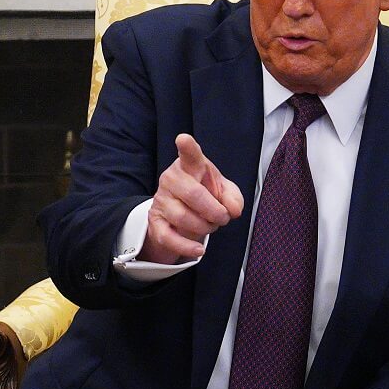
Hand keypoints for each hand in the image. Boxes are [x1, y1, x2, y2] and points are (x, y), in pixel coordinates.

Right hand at [140, 134, 243, 264]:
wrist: (182, 213)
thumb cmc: (205, 195)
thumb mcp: (224, 192)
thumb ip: (234, 198)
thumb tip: (232, 210)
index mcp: (190, 166)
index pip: (189, 155)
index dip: (187, 147)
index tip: (183, 139)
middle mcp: (171, 179)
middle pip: (193, 194)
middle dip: (214, 211)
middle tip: (223, 218)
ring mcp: (161, 200)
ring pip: (183, 217)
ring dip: (204, 227)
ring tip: (211, 226)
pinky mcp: (155, 222)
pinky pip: (168, 237)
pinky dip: (186, 247)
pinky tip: (199, 249)